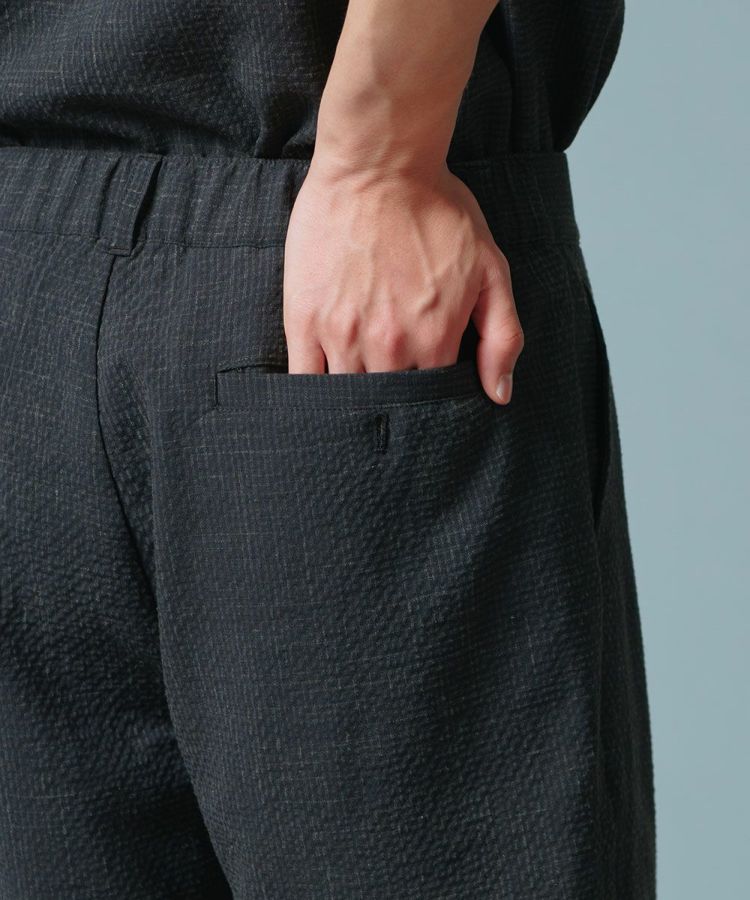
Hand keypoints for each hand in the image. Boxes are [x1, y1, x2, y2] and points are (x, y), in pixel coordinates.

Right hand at [283, 158, 523, 404]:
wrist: (379, 164)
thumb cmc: (437, 210)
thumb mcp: (491, 269)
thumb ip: (503, 336)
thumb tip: (499, 394)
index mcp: (434, 340)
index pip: (431, 398)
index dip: (429, 398)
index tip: (423, 391)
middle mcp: (388, 348)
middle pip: (387, 403)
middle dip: (391, 405)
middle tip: (390, 390)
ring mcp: (341, 336)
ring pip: (345, 395)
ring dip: (352, 400)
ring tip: (357, 390)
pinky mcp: (304, 320)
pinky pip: (303, 377)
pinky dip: (312, 391)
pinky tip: (321, 390)